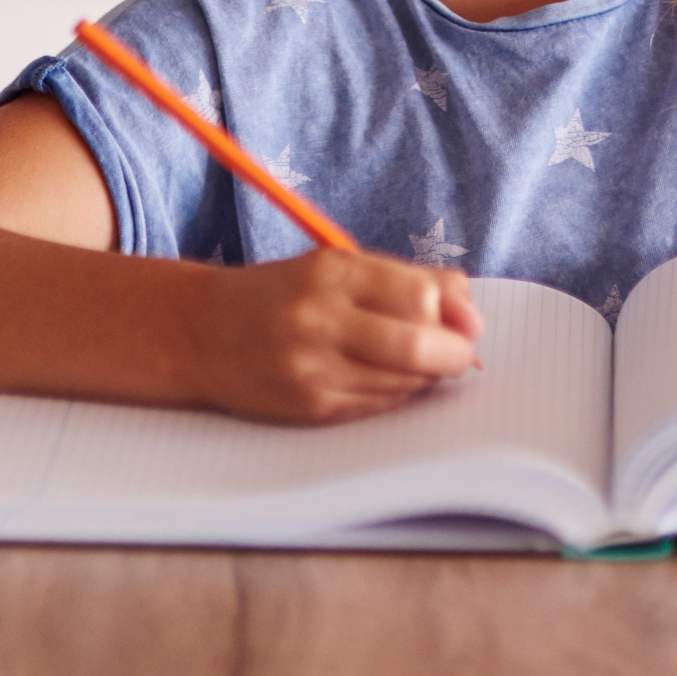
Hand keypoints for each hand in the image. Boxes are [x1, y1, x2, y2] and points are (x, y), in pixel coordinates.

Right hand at [182, 249, 483, 424]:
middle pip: (416, 347)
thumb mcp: (341, 267)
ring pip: (403, 382)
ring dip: (425, 376)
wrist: (203, 333)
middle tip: (460, 354)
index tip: (463, 319)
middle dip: (453, 355)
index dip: (454, 313)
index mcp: (332, 272)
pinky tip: (382, 377)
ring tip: (414, 361)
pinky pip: (378, 406)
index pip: (419, 295)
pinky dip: (395, 394)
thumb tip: (472, 312)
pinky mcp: (309, 408)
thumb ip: (410, 281)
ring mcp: (312, 369)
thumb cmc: (285, 294)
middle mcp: (320, 320)